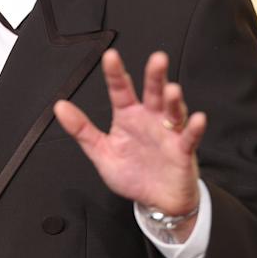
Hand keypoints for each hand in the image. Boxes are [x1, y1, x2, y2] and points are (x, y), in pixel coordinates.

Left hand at [53, 49, 205, 228]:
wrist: (156, 201)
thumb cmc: (132, 173)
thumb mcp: (102, 152)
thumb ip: (82, 130)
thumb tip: (60, 107)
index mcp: (128, 116)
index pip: (120, 90)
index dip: (115, 73)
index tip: (110, 56)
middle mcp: (150, 118)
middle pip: (153, 92)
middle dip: (155, 75)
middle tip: (157, 59)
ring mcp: (168, 132)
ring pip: (173, 110)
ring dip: (173, 99)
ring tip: (171, 90)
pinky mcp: (183, 150)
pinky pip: (189, 136)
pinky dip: (194, 128)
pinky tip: (196, 119)